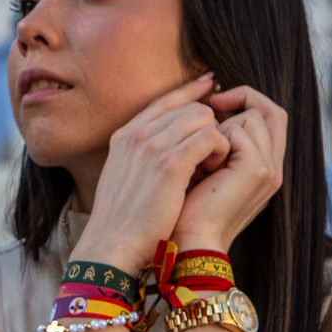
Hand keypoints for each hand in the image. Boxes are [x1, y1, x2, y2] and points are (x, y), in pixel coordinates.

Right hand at [69, 73, 226, 273]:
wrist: (111, 246)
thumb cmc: (121, 222)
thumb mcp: (123, 178)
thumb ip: (140, 157)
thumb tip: (165, 148)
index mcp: (124, 136)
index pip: (164, 100)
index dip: (190, 91)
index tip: (209, 85)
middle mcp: (136, 134)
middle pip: (188, 107)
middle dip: (209, 123)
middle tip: (216, 149)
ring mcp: (151, 145)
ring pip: (202, 118)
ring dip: (217, 137)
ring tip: (216, 163)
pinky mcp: (170, 163)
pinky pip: (210, 137)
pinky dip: (220, 149)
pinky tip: (217, 168)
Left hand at [172, 85, 286, 253]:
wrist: (189, 240)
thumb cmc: (189, 207)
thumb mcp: (207, 168)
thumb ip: (219, 143)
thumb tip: (210, 107)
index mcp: (266, 167)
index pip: (272, 117)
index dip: (247, 101)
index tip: (214, 103)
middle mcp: (275, 168)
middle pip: (272, 111)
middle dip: (242, 98)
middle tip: (211, 104)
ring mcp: (270, 169)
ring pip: (253, 116)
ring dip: (222, 126)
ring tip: (203, 155)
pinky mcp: (257, 169)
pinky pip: (239, 130)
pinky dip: (215, 138)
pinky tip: (202, 165)